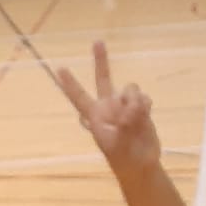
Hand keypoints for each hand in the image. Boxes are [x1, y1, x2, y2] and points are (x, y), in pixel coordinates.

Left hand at [57, 41, 159, 174]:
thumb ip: (125, 123)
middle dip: (101, 60)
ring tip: (134, 121)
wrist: (141, 163)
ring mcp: (124, 105)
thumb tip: (132, 107)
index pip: (79, 97)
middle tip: (97, 41)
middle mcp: (108, 106)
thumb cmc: (123, 157)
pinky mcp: (140, 106)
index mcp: (94, 116)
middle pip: (103, 79)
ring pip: (130, 89)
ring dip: (134, 102)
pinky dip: (145, 107)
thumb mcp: (118, 144)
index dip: (70, 84)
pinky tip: (144, 118)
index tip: (60, 69)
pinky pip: (144, 97)